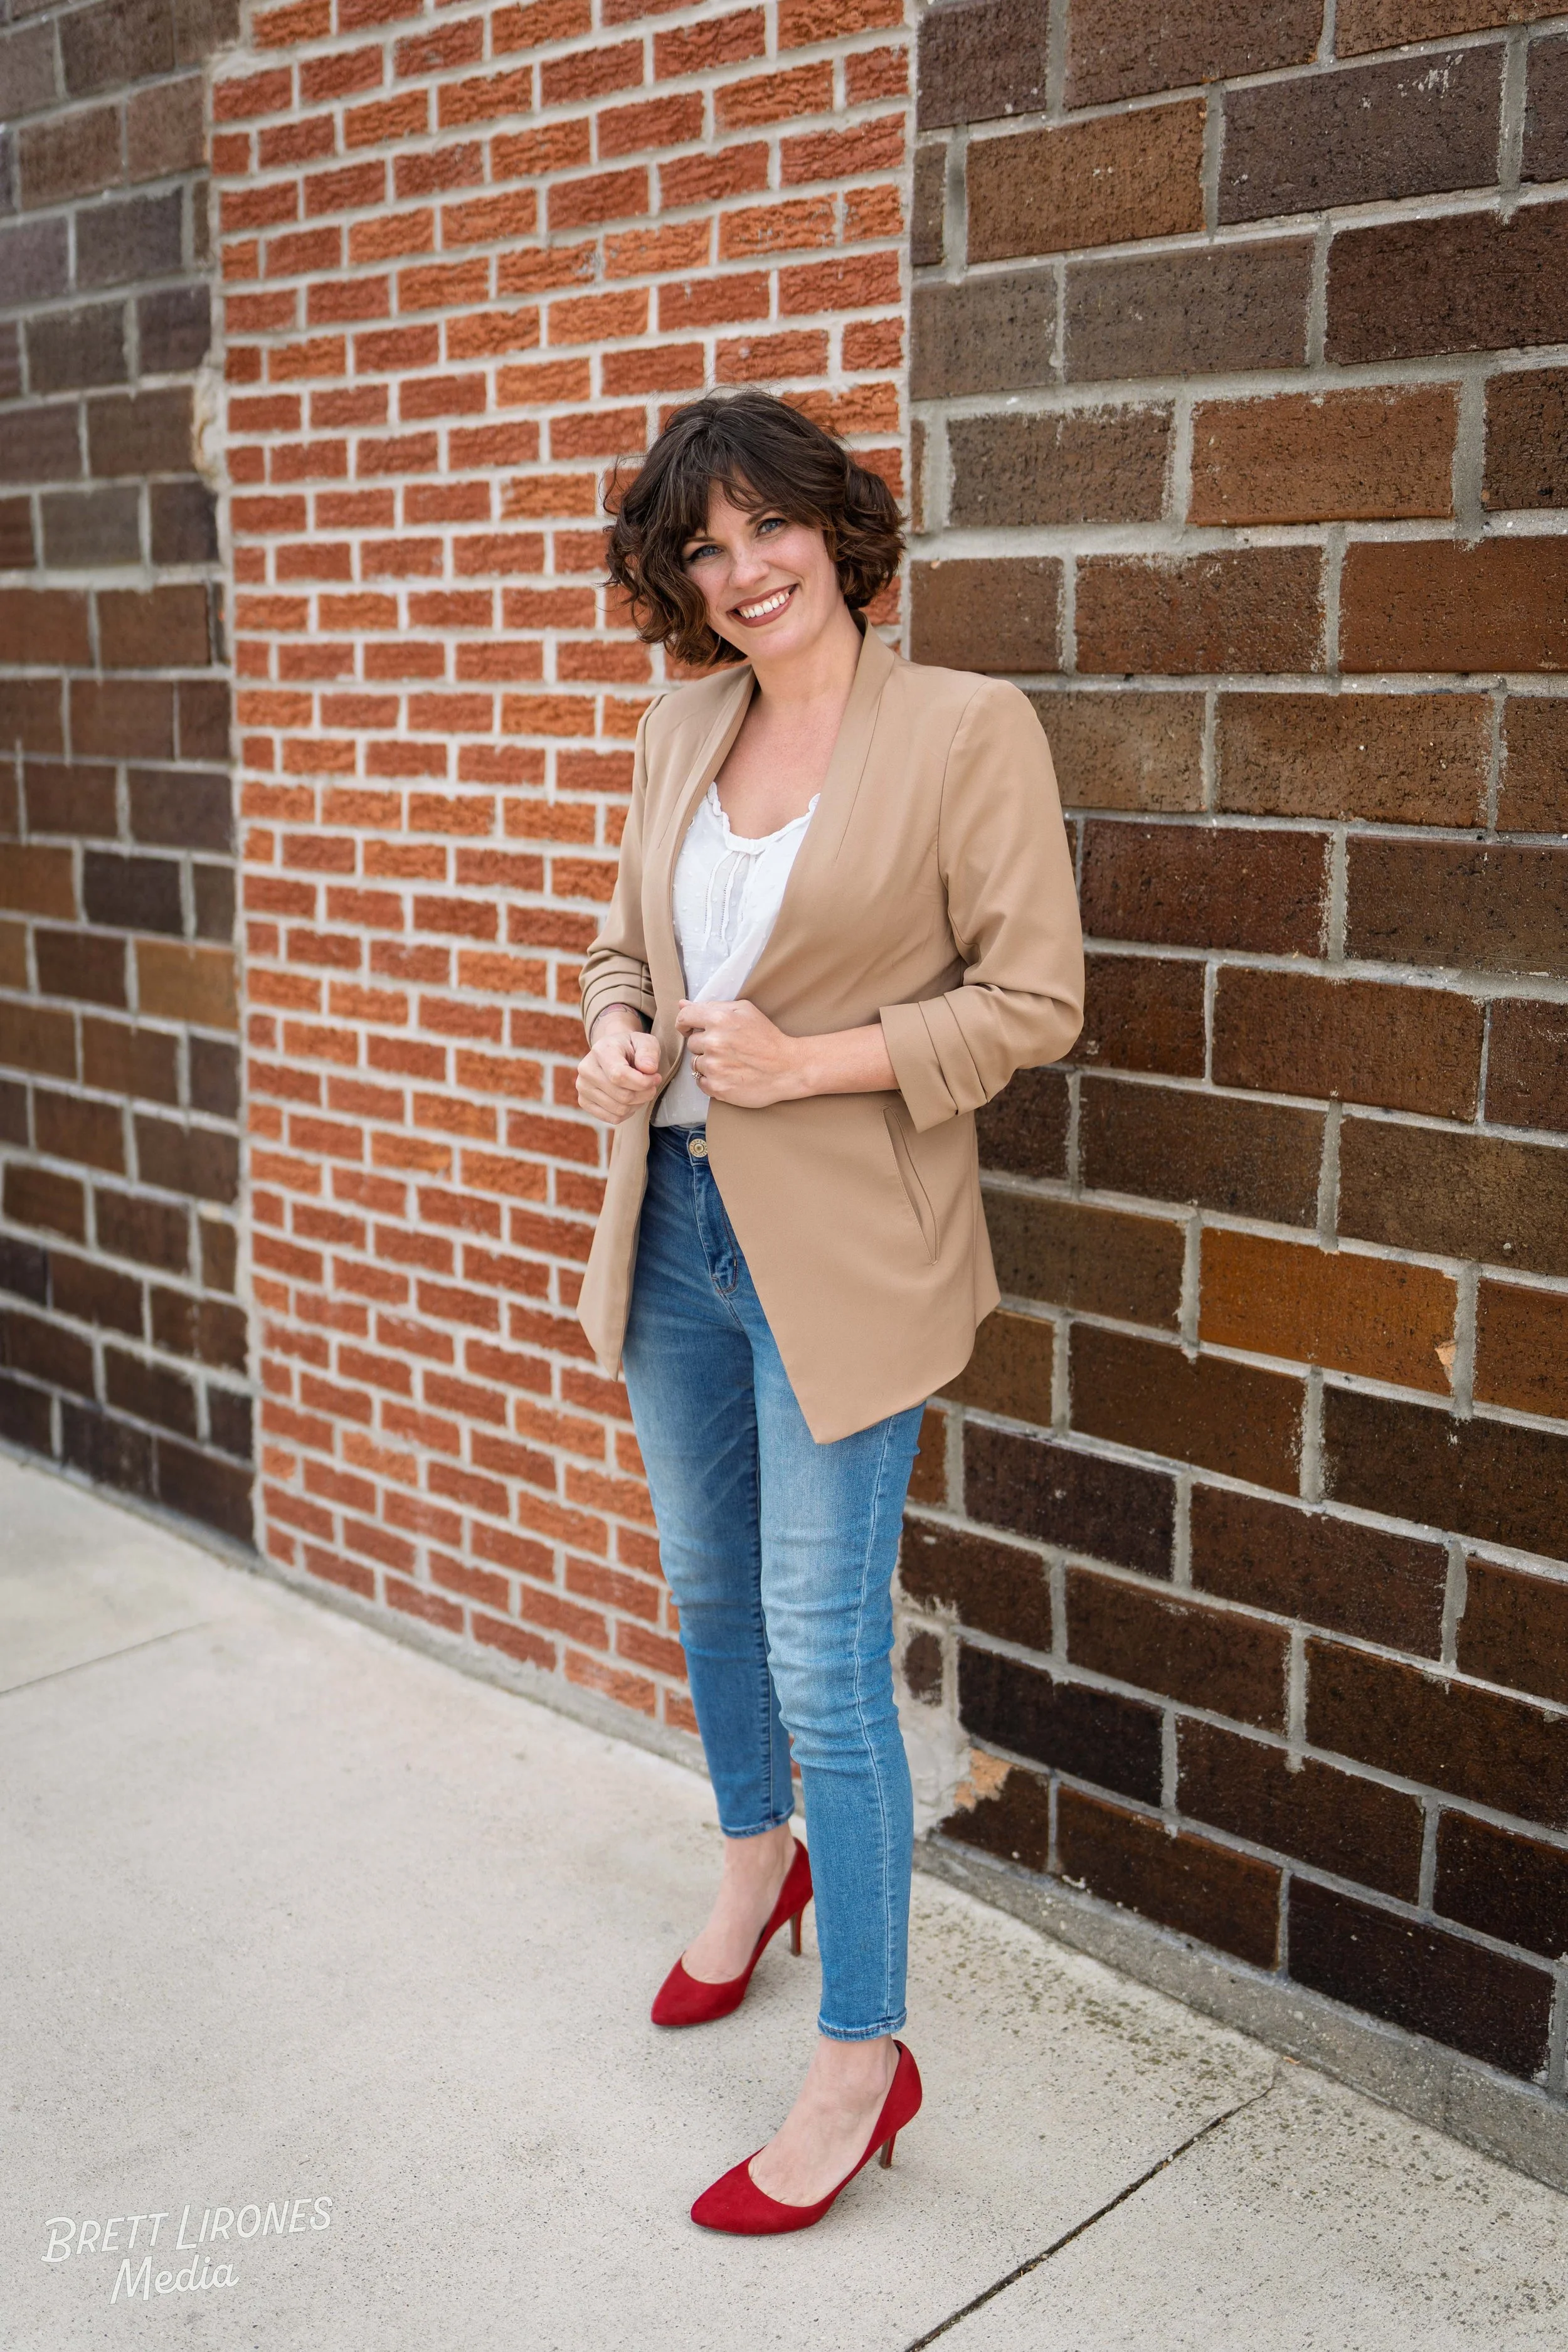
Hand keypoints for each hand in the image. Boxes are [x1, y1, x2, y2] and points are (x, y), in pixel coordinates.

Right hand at [576, 1015, 662, 1122]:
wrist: (613, 1052)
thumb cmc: (631, 1047)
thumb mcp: (645, 1042)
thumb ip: (648, 1052)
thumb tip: (649, 1069)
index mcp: (600, 1051)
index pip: (620, 1076)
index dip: (643, 1082)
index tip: (656, 1078)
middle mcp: (586, 1069)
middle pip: (622, 1096)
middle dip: (644, 1094)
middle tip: (651, 1086)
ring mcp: (583, 1087)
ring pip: (619, 1109)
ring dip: (637, 1104)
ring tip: (641, 1091)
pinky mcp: (584, 1101)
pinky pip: (612, 1118)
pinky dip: (628, 1113)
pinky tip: (631, 1100)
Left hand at [675, 999, 805, 1108]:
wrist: (788, 1068)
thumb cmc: (767, 1037)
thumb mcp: (744, 1011)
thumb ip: (712, 1006)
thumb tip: (681, 1004)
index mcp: (719, 1019)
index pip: (684, 1017)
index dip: (685, 1023)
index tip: (691, 1028)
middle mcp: (714, 1042)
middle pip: (691, 1042)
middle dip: (705, 1044)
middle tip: (727, 1048)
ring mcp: (714, 1066)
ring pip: (695, 1063)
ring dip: (708, 1063)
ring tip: (731, 1063)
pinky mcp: (717, 1087)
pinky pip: (700, 1081)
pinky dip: (711, 1080)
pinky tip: (729, 1075)